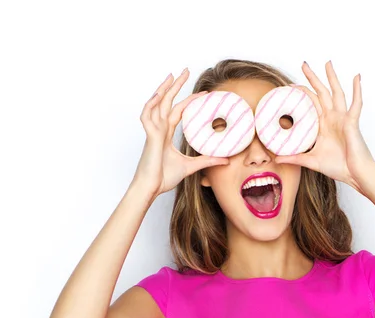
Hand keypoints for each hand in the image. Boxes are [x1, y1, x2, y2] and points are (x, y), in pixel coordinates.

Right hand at [132, 70, 228, 195]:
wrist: (151, 188)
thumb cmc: (164, 178)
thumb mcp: (192, 166)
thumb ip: (208, 161)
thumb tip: (226, 160)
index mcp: (166, 134)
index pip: (178, 111)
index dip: (189, 101)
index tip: (203, 94)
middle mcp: (159, 129)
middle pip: (167, 101)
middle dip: (175, 86)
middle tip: (184, 71)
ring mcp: (153, 132)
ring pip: (157, 104)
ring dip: (164, 88)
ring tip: (172, 75)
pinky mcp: (150, 137)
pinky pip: (148, 116)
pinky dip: (152, 104)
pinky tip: (159, 94)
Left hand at [275, 61, 374, 191]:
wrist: (355, 175)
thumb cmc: (339, 167)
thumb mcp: (311, 161)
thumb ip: (294, 158)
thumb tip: (276, 158)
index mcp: (324, 125)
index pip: (310, 104)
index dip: (301, 94)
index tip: (290, 87)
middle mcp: (333, 118)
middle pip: (322, 93)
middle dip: (313, 78)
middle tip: (304, 64)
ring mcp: (343, 119)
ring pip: (336, 93)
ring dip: (332, 78)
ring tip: (327, 63)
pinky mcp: (352, 122)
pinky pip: (355, 104)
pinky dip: (357, 90)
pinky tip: (356, 77)